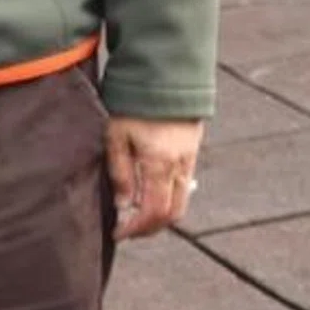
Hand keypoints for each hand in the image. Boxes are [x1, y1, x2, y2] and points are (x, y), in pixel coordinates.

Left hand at [106, 117, 204, 239]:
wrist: (167, 76)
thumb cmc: (135, 106)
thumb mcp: (117, 138)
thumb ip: (120, 174)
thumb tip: (123, 205)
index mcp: (160, 163)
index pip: (154, 211)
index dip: (136, 229)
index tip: (118, 233)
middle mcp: (180, 164)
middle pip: (173, 212)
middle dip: (150, 228)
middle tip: (128, 229)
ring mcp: (190, 158)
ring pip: (181, 200)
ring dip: (160, 213)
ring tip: (136, 211)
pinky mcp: (193, 151)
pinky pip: (184, 185)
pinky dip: (168, 197)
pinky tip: (148, 191)